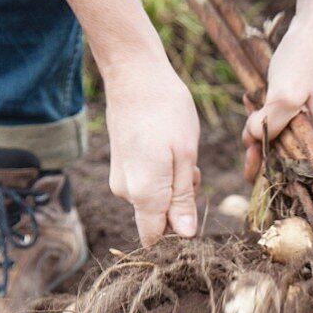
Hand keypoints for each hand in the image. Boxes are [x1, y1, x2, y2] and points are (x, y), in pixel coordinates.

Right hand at [103, 51, 200, 245]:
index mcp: (143, 194)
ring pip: (154, 200)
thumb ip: (182, 200)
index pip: (155, 238)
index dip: (176, 238)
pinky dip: (162, 176)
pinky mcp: (120, 166)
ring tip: (181, 155)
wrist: (134, 73)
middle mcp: (125, 192)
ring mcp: (120, 179)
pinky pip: (145, 185)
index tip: (193, 215)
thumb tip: (184, 235)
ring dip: (173, 188)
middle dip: (180, 206)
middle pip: (157, 219)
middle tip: (191, 172)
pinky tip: (168, 151)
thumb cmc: (166, 110)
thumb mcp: (185, 156)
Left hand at [242, 10, 312, 181]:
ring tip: (252, 107)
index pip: (302, 179)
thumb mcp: (286, 91)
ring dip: (260, 131)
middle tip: (247, 134)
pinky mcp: (305, 115)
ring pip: (280, 145)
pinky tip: (253, 101)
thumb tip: (252, 140)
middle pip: (288, 165)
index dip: (274, 176)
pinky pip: (280, 127)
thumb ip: (271, 121)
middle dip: (263, 151)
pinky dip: (264, 118)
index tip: (252, 158)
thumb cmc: (310, 54)